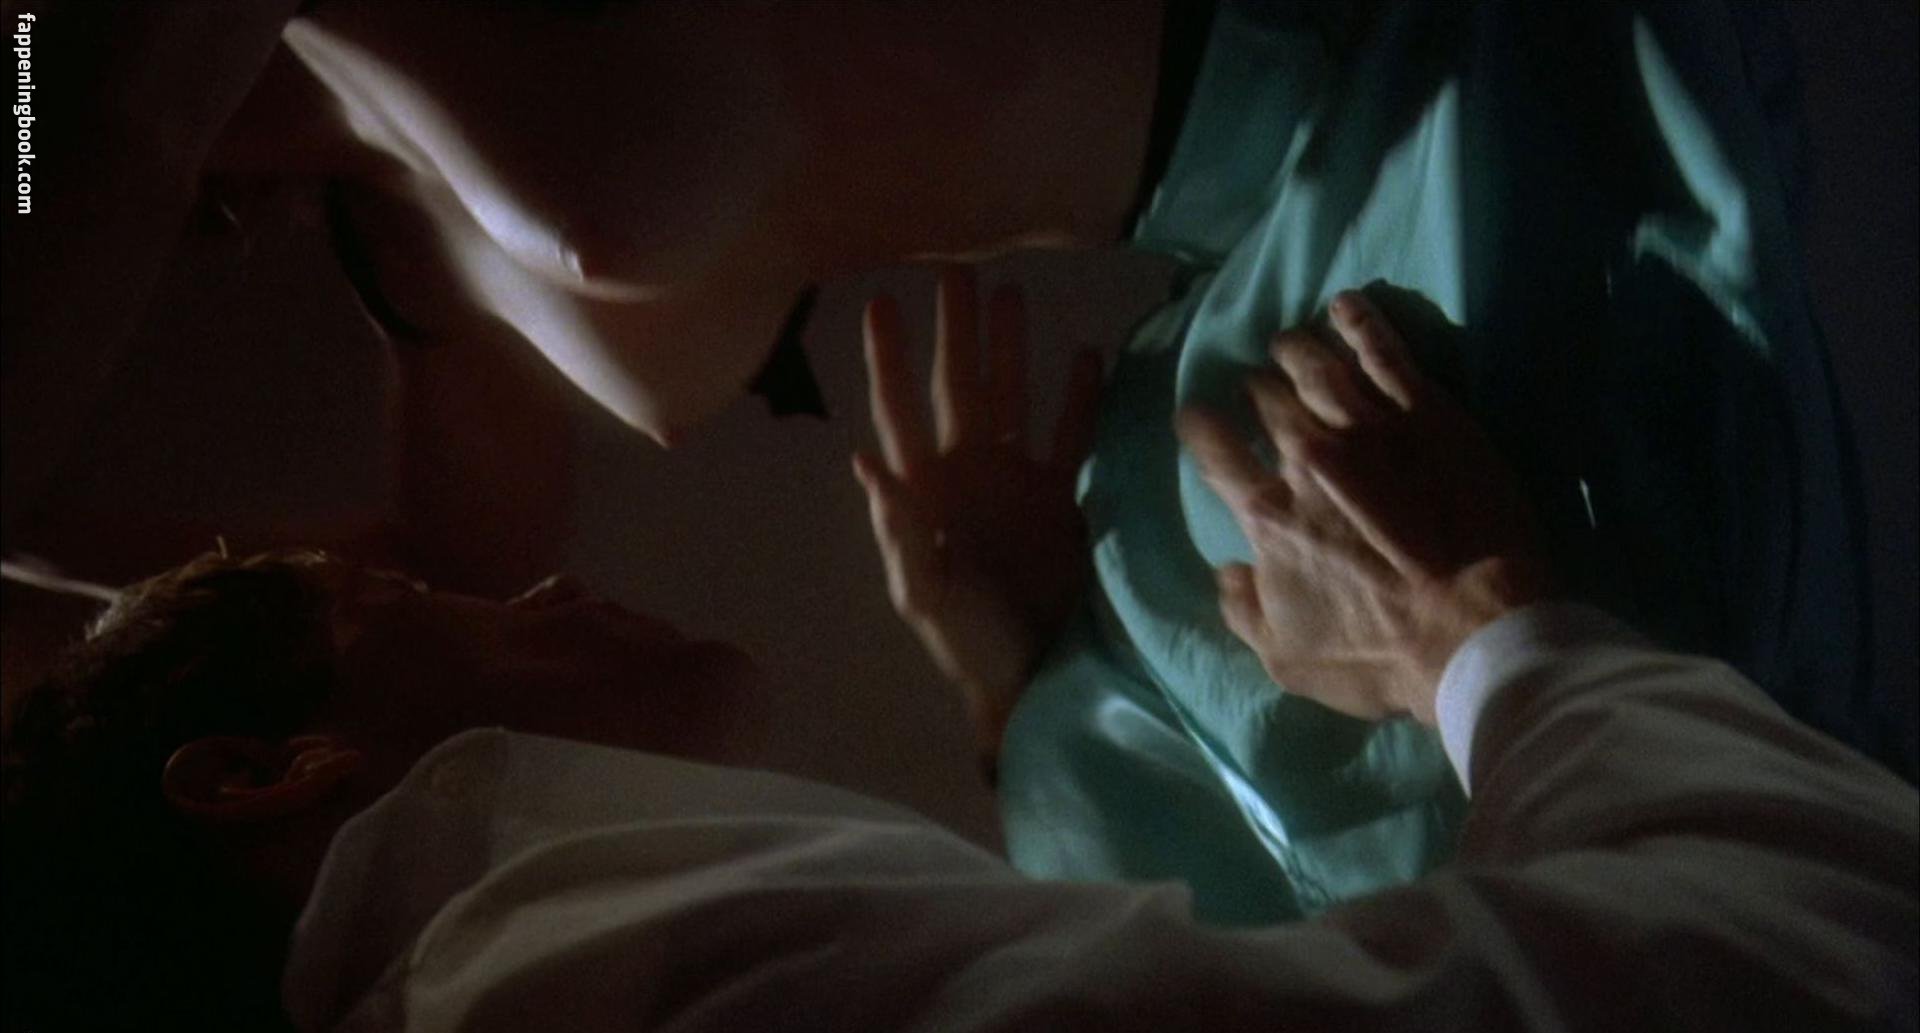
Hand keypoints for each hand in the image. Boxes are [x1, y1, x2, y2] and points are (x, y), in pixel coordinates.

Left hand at [853, 267, 1101, 759]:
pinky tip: (1088, 356)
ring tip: (1012, 294)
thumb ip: (897, 530)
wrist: (1033, 682)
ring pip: (1010, 398)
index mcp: (924, 493)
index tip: (879, 303)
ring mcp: (1014, 484)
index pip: (900, 411)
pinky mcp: (1060, 501)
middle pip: (957, 388)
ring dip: (1009, 350)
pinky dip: (1078, 398)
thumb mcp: (924, 594)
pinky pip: (1069, 436)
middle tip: (955, 269)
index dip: (890, 359)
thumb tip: (863, 458)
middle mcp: (966, 475)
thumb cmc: (967, 645)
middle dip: (955, 332)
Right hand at [1177, 289, 1549, 723]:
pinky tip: (1346, 306)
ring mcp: (1369, 426)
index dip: (1199, 426)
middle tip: (1259, 385)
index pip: (1214, 450)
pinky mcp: (1429, 412)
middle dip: (1255, 387)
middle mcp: (1307, 457)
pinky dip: (1360, 322)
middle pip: (1267, 399)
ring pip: (1317, 365)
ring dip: (1295, 349)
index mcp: (1268, 515)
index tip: (1197, 417)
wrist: (1478, 634)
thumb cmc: (1381, 656)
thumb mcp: (1288, 660)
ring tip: (1290, 343)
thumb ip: (1242, 611)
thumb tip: (1225, 570)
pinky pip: (1385, 350)